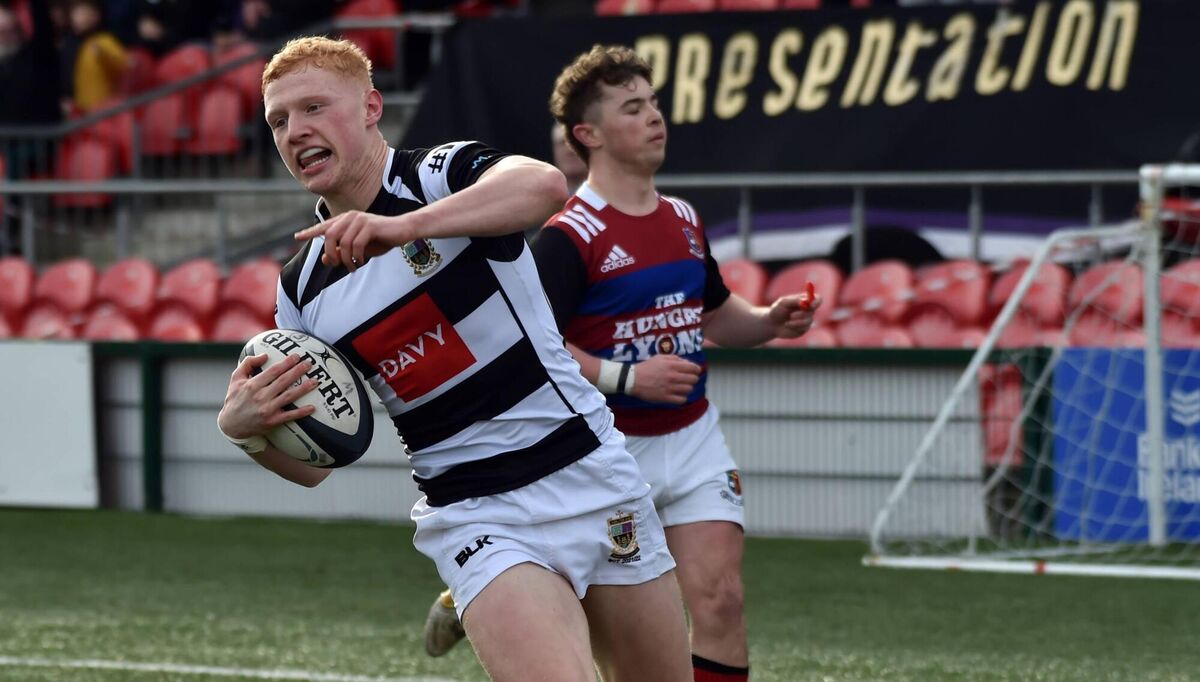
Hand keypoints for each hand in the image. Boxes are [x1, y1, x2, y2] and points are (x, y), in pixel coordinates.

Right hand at [218, 353, 317, 439]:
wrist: (231, 425)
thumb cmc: (235, 399)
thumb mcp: (235, 379)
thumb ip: (248, 364)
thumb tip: (264, 355)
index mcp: (252, 385)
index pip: (273, 371)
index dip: (286, 363)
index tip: (296, 356)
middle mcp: (260, 396)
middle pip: (283, 381)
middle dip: (297, 371)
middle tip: (309, 363)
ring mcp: (267, 410)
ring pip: (289, 396)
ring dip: (303, 388)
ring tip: (315, 381)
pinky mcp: (272, 421)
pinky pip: (289, 416)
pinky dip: (301, 412)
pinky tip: (312, 407)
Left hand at [294, 211, 415, 271]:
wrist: (403, 231)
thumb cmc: (381, 239)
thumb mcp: (359, 249)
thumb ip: (342, 252)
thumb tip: (325, 258)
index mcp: (346, 220)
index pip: (324, 226)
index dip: (310, 232)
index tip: (297, 237)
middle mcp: (350, 217)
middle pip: (329, 236)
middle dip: (331, 253)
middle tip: (338, 265)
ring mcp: (360, 219)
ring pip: (342, 243)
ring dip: (346, 259)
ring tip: (353, 267)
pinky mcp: (370, 225)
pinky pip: (356, 244)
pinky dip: (357, 256)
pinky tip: (362, 261)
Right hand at [629, 354, 701, 404]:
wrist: (633, 379)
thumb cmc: (647, 367)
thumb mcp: (660, 357)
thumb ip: (674, 358)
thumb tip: (686, 362)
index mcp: (672, 365)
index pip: (693, 368)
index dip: (697, 369)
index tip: (695, 371)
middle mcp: (673, 376)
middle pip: (693, 379)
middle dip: (693, 378)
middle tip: (689, 379)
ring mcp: (670, 388)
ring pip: (689, 389)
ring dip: (688, 388)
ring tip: (683, 387)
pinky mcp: (666, 398)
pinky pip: (682, 400)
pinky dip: (682, 397)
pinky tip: (678, 395)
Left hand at [767, 290, 821, 338]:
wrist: (772, 324)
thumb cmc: (777, 310)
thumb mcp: (783, 303)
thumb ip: (795, 300)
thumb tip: (806, 300)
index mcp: (805, 300)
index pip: (817, 299)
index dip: (817, 301)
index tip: (811, 304)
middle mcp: (808, 310)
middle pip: (813, 310)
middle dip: (802, 313)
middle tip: (792, 315)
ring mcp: (807, 320)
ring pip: (809, 320)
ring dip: (797, 321)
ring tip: (787, 321)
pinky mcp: (804, 329)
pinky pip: (804, 327)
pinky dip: (795, 326)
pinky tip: (787, 325)